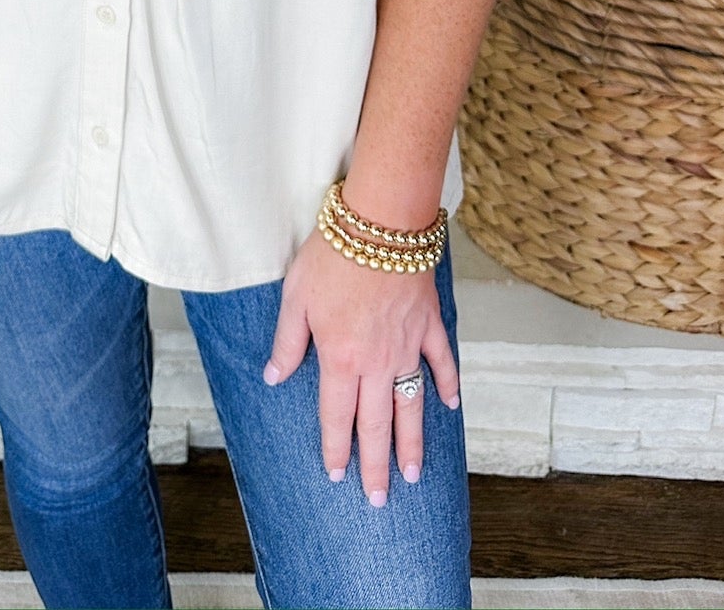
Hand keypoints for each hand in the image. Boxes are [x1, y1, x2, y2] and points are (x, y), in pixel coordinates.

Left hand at [262, 226, 459, 499]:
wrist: (380, 224)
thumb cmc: (332, 256)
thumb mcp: (295, 297)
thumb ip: (287, 342)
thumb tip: (274, 377)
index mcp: (340, 359)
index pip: (336, 416)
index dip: (336, 448)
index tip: (338, 475)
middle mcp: (376, 363)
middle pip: (376, 425)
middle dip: (376, 465)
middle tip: (378, 499)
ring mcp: (407, 346)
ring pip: (411, 406)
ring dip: (412, 442)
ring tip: (412, 474)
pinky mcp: (428, 324)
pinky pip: (442, 362)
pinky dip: (447, 384)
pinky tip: (449, 405)